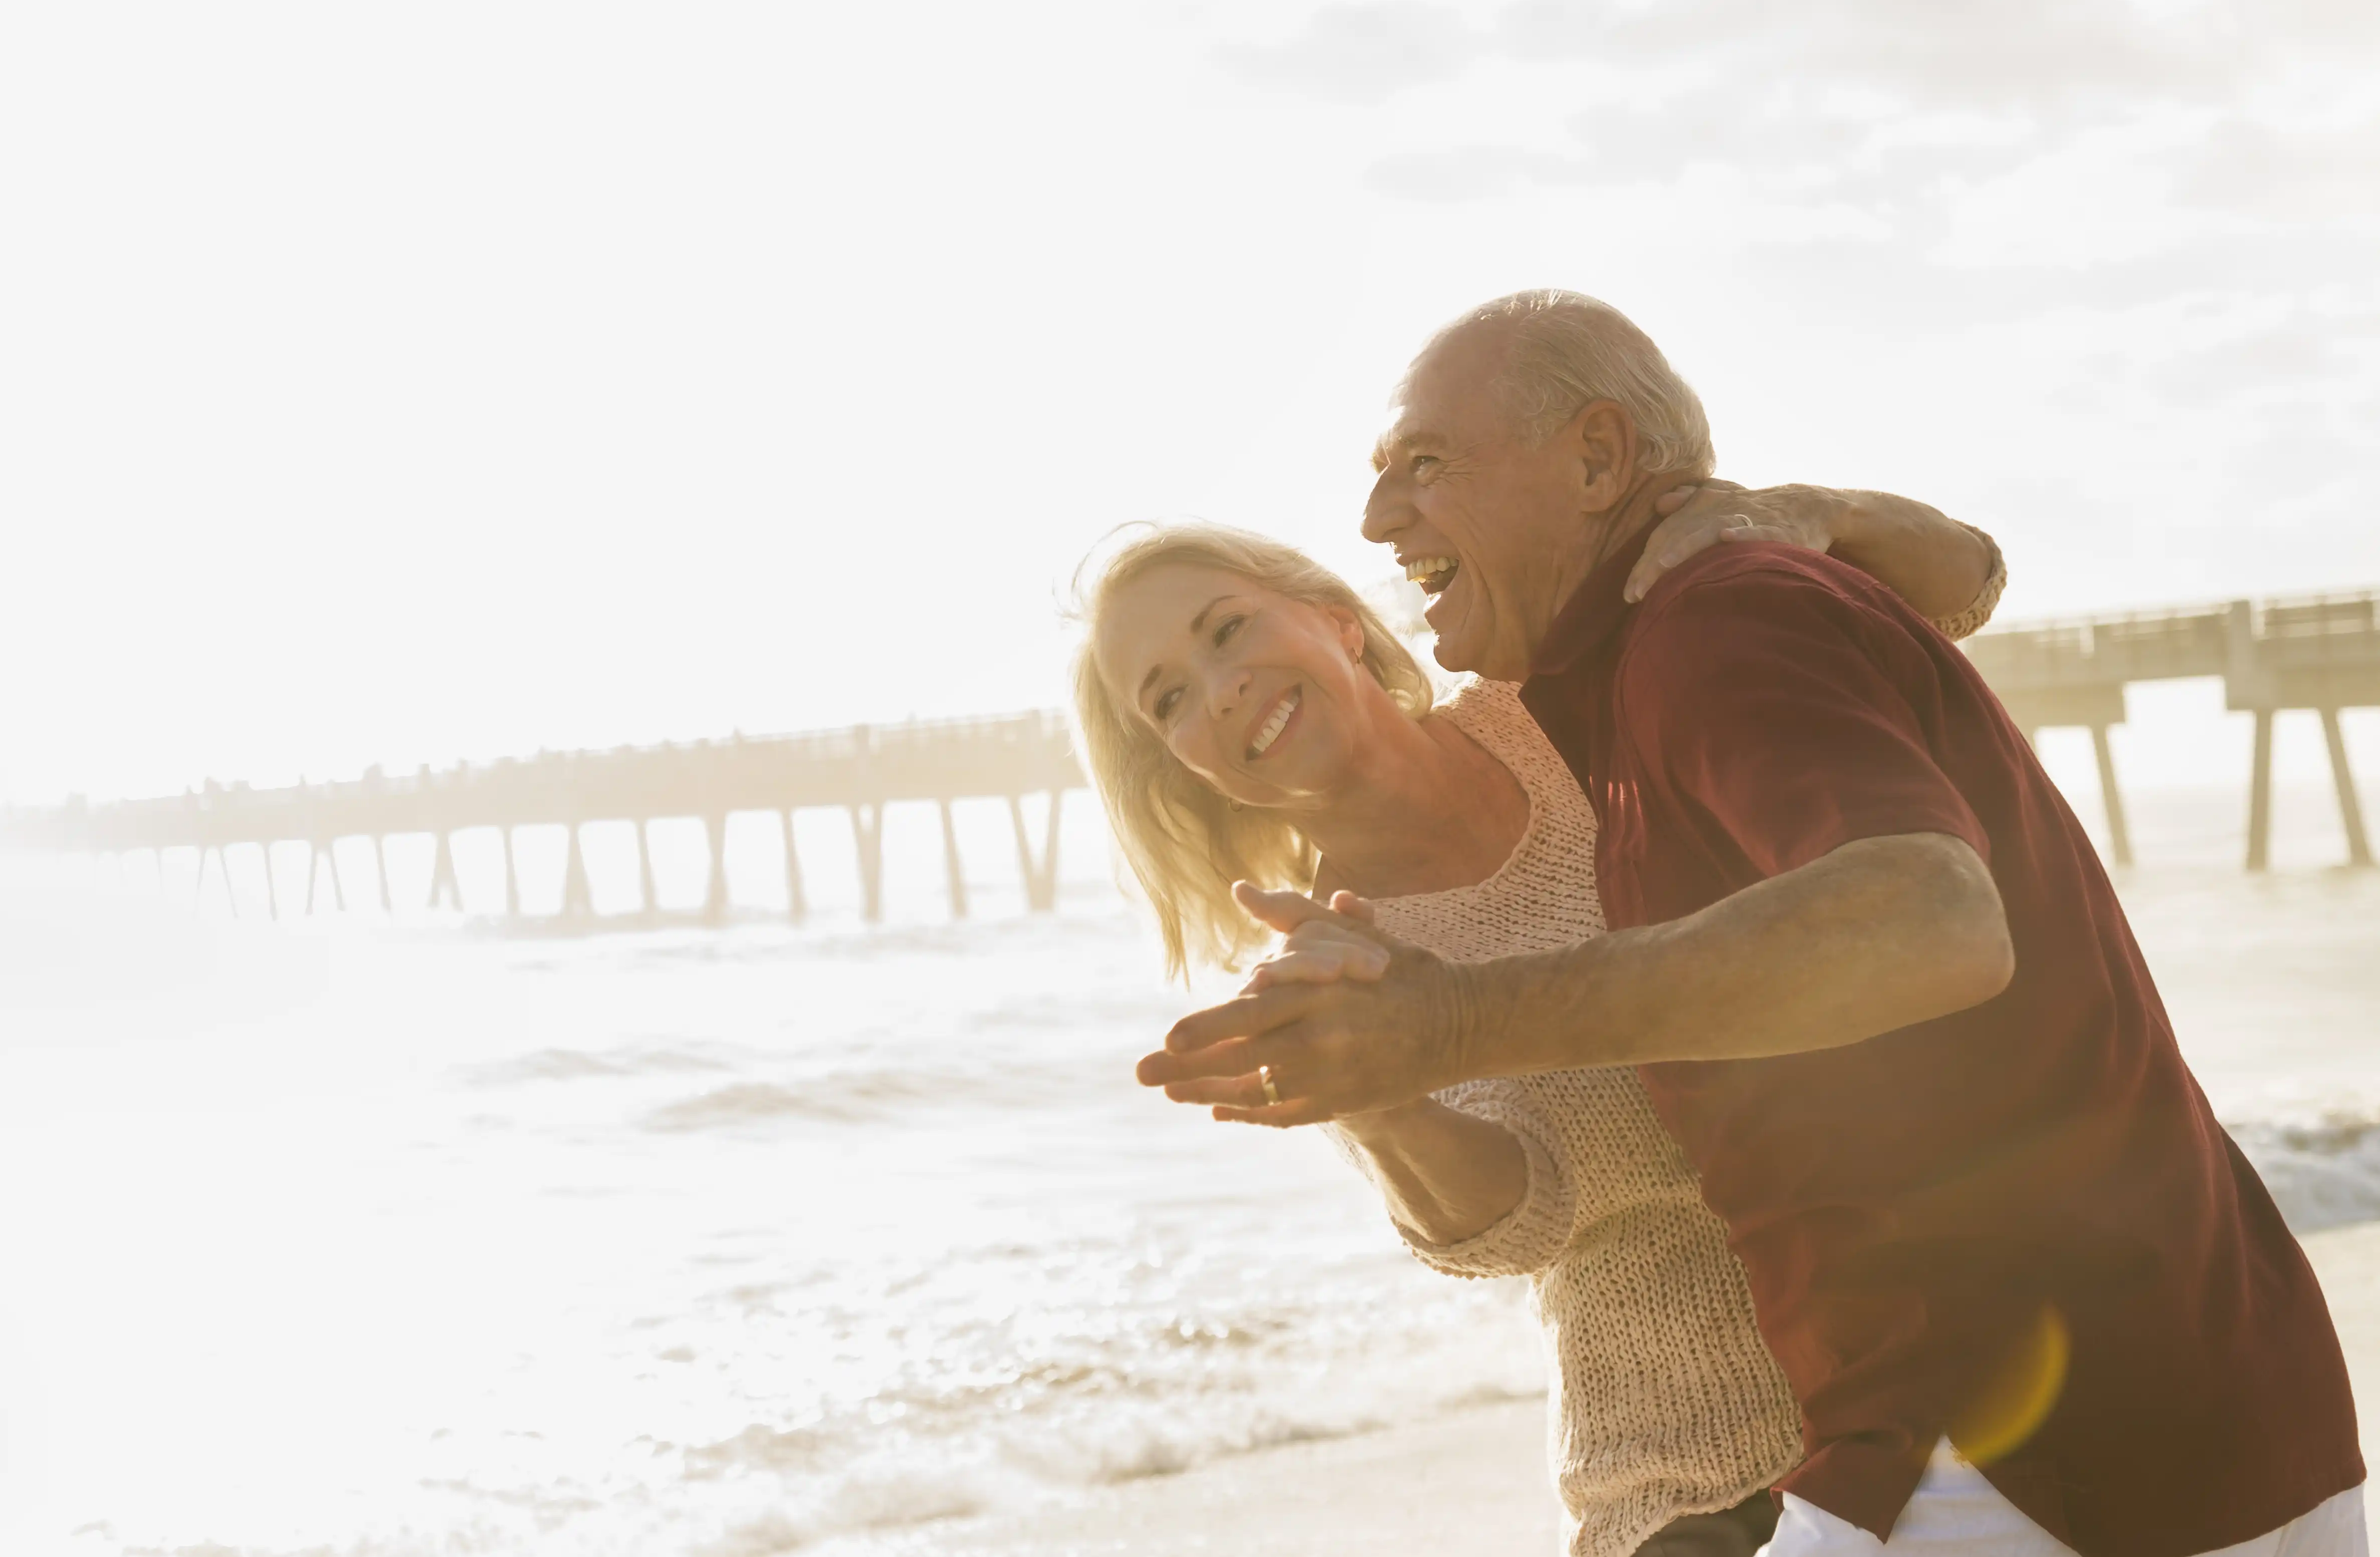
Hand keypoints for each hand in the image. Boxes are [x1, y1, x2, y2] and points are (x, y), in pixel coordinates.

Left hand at [1137, 883, 1474, 1126]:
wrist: (1459, 1023)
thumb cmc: (1398, 970)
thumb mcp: (1351, 937)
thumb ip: (1292, 917)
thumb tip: (1240, 889)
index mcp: (1322, 995)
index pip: (1253, 1014)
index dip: (1208, 1029)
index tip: (1168, 1039)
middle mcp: (1324, 1040)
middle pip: (1245, 1058)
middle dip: (1189, 1068)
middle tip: (1143, 1072)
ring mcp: (1334, 1078)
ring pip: (1259, 1092)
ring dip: (1208, 1093)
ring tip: (1170, 1092)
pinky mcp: (1345, 1103)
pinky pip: (1286, 1116)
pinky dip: (1250, 1114)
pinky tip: (1219, 1109)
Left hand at [1625, 480, 1847, 603]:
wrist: (1809, 506)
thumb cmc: (1757, 510)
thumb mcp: (1721, 500)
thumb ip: (1690, 501)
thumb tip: (1660, 504)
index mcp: (1704, 506)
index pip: (1666, 535)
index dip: (1645, 562)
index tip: (1628, 593)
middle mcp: (1719, 511)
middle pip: (1679, 535)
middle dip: (1655, 564)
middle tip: (1635, 592)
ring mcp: (1747, 519)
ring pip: (1709, 531)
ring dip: (1686, 547)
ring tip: (1662, 565)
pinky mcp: (1775, 529)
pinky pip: (1756, 531)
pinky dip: (1741, 533)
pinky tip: (1726, 538)